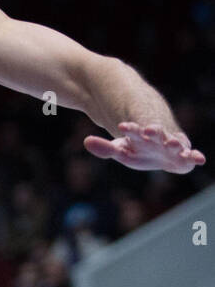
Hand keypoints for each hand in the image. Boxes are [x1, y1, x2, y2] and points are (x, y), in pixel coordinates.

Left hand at [84, 122, 205, 173]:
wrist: (159, 141)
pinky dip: (194, 156)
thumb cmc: (137, 146)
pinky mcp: (183, 153)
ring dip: (173, 143)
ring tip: (173, 146)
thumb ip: (105, 148)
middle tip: (150, 131)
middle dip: (154, 133)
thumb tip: (86, 141)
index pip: (134, 130)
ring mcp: (171, 144)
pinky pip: (190, 155)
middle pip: (156, 134)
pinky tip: (199, 159)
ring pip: (173, 142)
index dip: (130, 129)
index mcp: (140, 134)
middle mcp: (157, 138)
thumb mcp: (120, 149)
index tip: (123, 127)